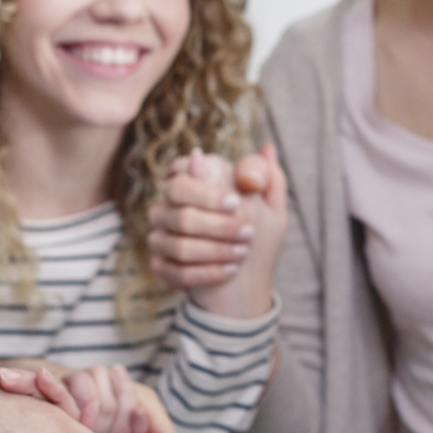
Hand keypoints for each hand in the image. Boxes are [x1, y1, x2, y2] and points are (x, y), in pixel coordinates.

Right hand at [149, 146, 288, 317]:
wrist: (249, 284)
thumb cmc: (258, 237)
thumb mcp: (271, 208)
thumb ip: (266, 178)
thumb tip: (266, 148)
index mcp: (193, 185)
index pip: (180, 174)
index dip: (207, 190)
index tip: (236, 202)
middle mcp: (170, 208)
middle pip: (179, 211)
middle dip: (216, 224)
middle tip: (248, 232)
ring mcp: (161, 237)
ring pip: (177, 243)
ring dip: (214, 250)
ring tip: (242, 252)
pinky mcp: (161, 265)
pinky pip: (173, 270)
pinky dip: (205, 273)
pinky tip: (229, 271)